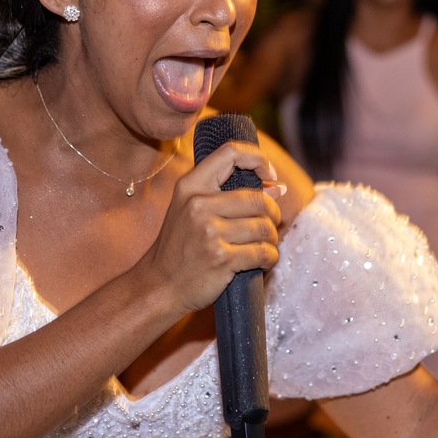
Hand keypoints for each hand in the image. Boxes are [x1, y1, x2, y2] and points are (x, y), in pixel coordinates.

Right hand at [138, 141, 281, 313]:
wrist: (158, 285)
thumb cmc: (179, 246)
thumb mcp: (190, 209)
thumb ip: (228, 194)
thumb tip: (278, 187)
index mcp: (190, 186)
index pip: (231, 152)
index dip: (258, 159)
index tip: (269, 176)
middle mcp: (199, 205)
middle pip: (259, 198)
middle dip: (273, 213)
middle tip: (269, 224)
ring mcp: (210, 232)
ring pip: (264, 227)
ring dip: (271, 238)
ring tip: (263, 244)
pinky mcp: (222, 258)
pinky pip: (263, 253)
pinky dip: (270, 258)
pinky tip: (262, 261)